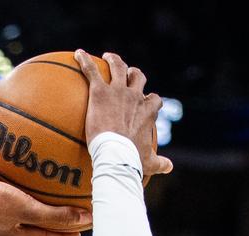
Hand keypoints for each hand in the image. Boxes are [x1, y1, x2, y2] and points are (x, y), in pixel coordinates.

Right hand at [0, 160, 90, 235]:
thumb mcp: (29, 210)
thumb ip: (56, 216)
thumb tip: (85, 219)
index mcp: (10, 232)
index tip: (78, 234)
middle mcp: (4, 220)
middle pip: (35, 221)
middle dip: (54, 221)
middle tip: (72, 217)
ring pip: (26, 203)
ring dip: (42, 200)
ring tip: (57, 194)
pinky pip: (18, 184)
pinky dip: (30, 179)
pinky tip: (40, 168)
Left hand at [74, 50, 172, 177]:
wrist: (116, 154)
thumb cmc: (132, 159)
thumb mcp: (148, 162)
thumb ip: (160, 162)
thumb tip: (169, 167)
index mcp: (148, 111)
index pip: (153, 99)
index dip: (150, 99)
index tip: (147, 101)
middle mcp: (135, 96)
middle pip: (138, 77)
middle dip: (134, 73)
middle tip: (128, 72)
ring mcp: (118, 92)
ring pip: (119, 67)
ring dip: (114, 60)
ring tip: (108, 57)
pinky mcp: (100, 92)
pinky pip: (91, 71)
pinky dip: (84, 61)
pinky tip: (78, 54)